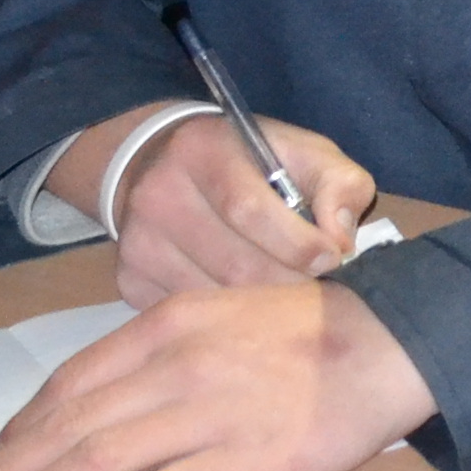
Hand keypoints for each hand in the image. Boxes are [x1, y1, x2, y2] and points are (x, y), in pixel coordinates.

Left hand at [0, 283, 434, 470]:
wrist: (385, 344)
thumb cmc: (300, 330)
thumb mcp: (216, 313)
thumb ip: (154, 352)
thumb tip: (88, 406)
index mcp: (166, 328)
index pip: (69, 385)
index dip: (18, 429)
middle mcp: (177, 369)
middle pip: (70, 425)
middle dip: (6, 469)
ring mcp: (211, 416)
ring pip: (101, 459)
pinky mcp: (247, 461)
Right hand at [43, 103, 376, 300]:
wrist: (165, 165)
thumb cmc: (252, 164)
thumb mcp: (305, 153)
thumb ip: (338, 185)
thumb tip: (341, 241)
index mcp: (202, 150)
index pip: (248, 208)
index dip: (297, 242)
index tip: (334, 259)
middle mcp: (158, 194)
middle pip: (233, 264)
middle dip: (288, 284)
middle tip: (321, 292)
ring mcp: (137, 241)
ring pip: (215, 298)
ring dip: (262, 309)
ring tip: (292, 300)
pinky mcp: (129, 279)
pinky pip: (191, 315)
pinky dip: (228, 320)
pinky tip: (250, 308)